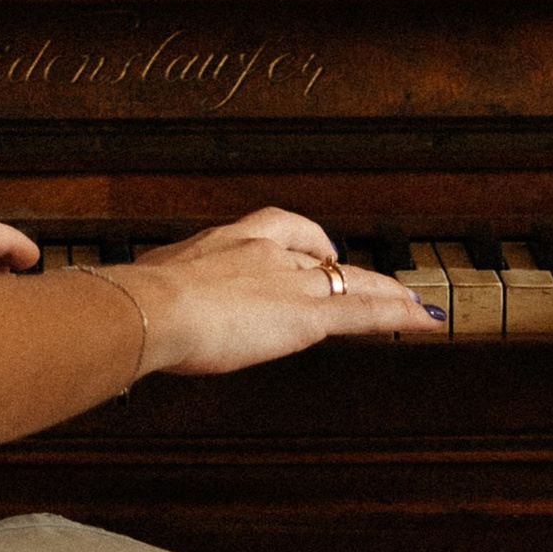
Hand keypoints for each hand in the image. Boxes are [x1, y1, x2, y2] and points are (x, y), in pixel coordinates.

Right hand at [119, 204, 440, 378]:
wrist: (153, 307)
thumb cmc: (139, 300)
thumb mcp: (147, 284)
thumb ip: (154, 289)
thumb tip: (128, 299)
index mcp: (228, 240)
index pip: (285, 231)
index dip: (310, 243)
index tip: (322, 252)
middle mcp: (267, 253)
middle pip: (326, 259)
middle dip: (353, 272)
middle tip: (380, 283)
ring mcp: (291, 282)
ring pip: (354, 283)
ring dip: (387, 294)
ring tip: (415, 304)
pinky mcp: (307, 315)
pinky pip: (364, 313)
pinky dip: (398, 315)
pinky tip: (424, 320)